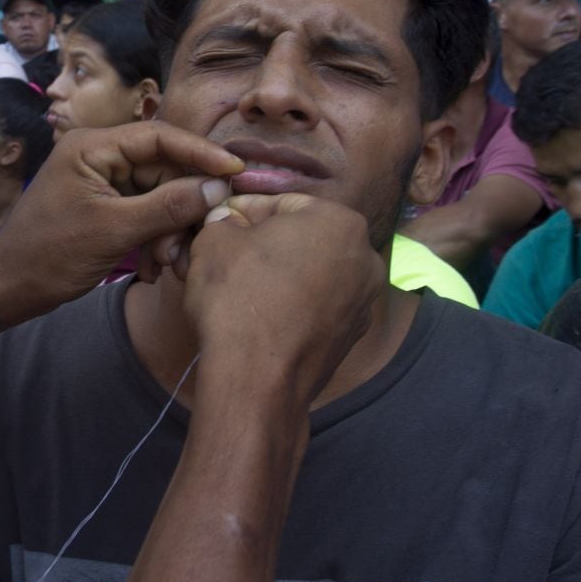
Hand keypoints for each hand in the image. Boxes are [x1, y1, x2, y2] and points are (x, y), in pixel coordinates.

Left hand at [0, 122, 241, 306]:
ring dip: (170, 230)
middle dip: (183, 207)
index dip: (201, 153)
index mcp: (92, 146)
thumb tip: (218, 186)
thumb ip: (167, 206)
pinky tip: (155, 268)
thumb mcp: (113, 231)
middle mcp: (98, 156)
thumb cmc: (48, 255)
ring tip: (167, 264)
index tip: (236, 171)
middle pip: (164, 169)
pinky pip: (145, 214)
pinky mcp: (104, 207)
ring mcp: (101, 182)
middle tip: (192, 243)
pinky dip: (155, 238)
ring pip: (159, 195)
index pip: (160, 137)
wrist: (8, 289)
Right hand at [180, 194, 383, 410]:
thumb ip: (223, 221)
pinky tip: (262, 317)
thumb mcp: (215, 240)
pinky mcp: (352, 337)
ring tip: (240, 289)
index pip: (282, 203)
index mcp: (340, 220)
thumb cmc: (238, 297)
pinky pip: (317, 307)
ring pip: (312, 274)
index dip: (243, 212)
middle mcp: (365, 258)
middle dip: (266, 244)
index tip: (217, 226)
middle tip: (226, 256)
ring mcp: (363, 302)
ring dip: (280, 275)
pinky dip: (293, 306)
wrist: (257, 379)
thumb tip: (225, 223)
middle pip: (303, 238)